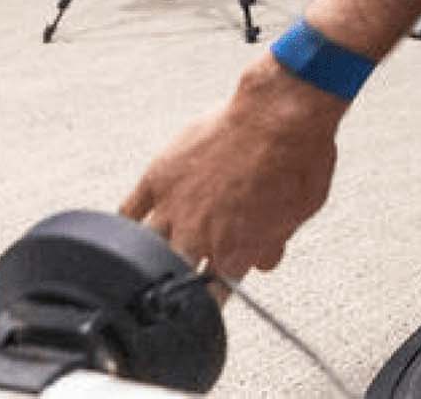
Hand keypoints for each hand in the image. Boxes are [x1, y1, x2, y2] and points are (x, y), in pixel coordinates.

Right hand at [121, 59, 344, 281]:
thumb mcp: (300, 209)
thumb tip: (266, 262)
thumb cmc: (298, 158)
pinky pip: (129, 211)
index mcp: (236, 251)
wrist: (278, 116)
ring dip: (147, 261)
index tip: (204, 306)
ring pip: (146, 249)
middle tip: (172, 289)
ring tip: (142, 270)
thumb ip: (277, 240)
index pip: (214, 295)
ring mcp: (174, 207)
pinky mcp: (159, 177)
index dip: (208, 303)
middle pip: (175, 278)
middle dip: (173, 288)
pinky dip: (123, 227)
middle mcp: (199, 236)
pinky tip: (119, 238)